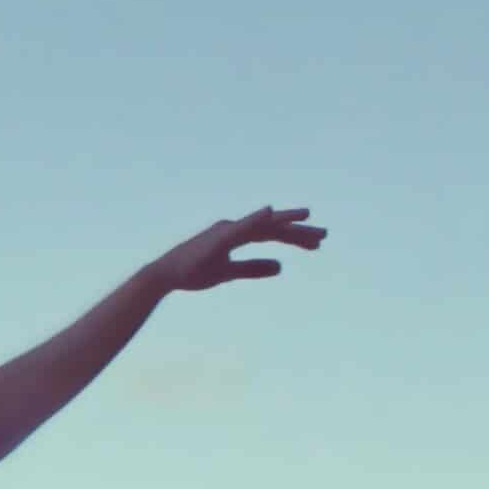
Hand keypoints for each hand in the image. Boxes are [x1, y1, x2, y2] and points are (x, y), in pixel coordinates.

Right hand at [143, 206, 325, 294]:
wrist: (164, 275)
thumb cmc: (192, 272)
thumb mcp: (229, 273)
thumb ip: (254, 269)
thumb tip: (281, 267)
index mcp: (236, 236)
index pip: (272, 234)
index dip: (295, 238)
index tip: (317, 245)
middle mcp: (234, 228)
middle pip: (273, 228)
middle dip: (299, 232)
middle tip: (324, 236)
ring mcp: (226, 231)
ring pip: (262, 225)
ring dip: (286, 223)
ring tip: (309, 218)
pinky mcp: (218, 237)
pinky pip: (240, 227)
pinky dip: (255, 219)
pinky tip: (269, 213)